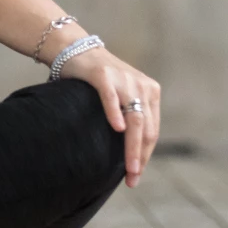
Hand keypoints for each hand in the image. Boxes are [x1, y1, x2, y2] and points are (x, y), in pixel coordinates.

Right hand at [58, 47, 162, 185]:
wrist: (75, 49)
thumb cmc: (96, 80)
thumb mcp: (121, 96)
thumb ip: (130, 117)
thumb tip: (131, 155)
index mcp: (150, 92)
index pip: (152, 131)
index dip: (146, 156)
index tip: (136, 176)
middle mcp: (141, 85)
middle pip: (146, 129)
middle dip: (140, 157)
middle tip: (133, 178)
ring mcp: (123, 79)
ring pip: (134, 118)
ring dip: (132, 146)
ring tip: (129, 167)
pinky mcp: (103, 75)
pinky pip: (111, 97)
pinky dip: (115, 113)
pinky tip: (117, 129)